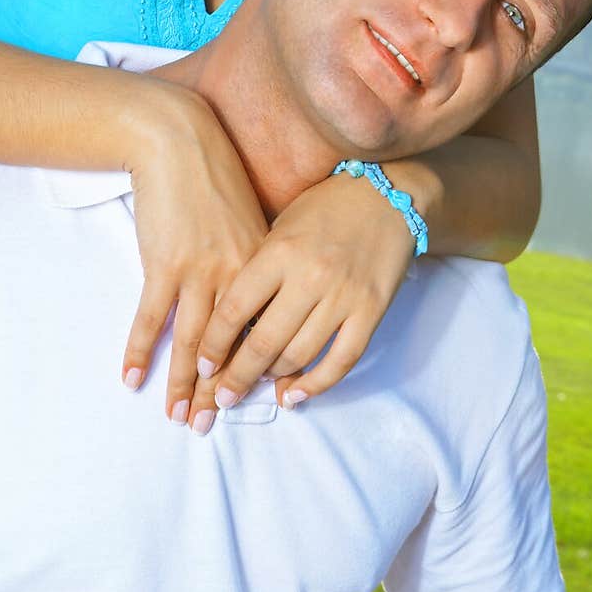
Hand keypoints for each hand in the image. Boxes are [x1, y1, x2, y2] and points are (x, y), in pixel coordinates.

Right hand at [121, 87, 268, 421]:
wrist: (178, 141)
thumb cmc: (213, 177)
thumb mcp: (249, 218)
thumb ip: (257, 260)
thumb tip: (262, 300)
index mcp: (263, 264)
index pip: (263, 329)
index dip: (254, 369)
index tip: (251, 399)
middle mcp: (237, 273)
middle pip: (230, 346)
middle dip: (218, 391)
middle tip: (209, 426)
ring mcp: (200, 271)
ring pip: (192, 341)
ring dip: (182, 383)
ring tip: (177, 416)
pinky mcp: (164, 264)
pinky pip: (152, 318)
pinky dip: (139, 350)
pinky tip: (132, 378)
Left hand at [187, 172, 415, 428]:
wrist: (388, 193)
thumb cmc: (325, 207)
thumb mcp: (281, 227)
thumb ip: (259, 271)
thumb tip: (234, 324)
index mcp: (280, 252)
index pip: (235, 309)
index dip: (214, 344)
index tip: (203, 364)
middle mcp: (309, 276)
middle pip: (263, 342)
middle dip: (237, 376)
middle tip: (222, 397)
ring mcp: (344, 295)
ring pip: (299, 354)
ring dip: (273, 379)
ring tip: (258, 386)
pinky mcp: (371, 310)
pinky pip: (342, 360)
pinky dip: (316, 385)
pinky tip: (295, 395)